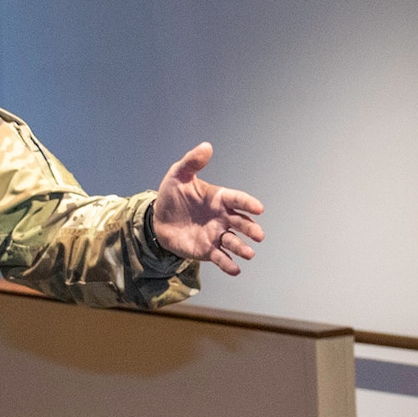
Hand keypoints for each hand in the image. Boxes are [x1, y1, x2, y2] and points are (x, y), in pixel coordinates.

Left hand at [152, 142, 264, 275]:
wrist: (158, 220)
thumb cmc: (172, 195)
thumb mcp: (178, 175)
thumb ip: (192, 162)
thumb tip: (206, 146)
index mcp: (219, 198)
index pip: (237, 200)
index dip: (248, 204)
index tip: (259, 208)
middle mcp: (222, 217)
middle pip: (241, 223)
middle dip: (250, 229)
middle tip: (258, 235)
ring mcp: (216, 235)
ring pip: (233, 242)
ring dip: (242, 248)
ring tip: (249, 253)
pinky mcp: (208, 250)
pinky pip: (221, 258)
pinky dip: (229, 264)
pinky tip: (235, 269)